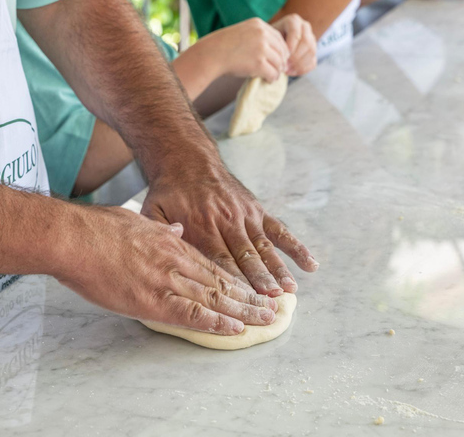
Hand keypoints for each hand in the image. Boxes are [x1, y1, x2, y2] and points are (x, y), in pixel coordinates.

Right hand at [54, 205, 279, 334]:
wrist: (73, 238)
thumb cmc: (95, 228)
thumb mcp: (134, 220)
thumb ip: (160, 229)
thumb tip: (177, 230)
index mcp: (169, 243)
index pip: (210, 264)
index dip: (234, 278)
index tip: (251, 287)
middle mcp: (175, 261)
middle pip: (220, 281)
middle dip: (248, 296)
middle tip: (272, 307)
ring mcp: (166, 280)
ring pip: (214, 297)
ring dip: (243, 310)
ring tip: (266, 319)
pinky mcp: (153, 300)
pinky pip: (193, 314)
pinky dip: (216, 322)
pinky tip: (235, 328)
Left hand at [141, 165, 318, 296]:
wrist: (188, 160)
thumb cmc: (169, 192)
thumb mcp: (153, 210)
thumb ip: (159, 233)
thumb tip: (163, 257)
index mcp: (200, 225)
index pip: (218, 260)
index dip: (231, 282)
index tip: (240, 302)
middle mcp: (225, 221)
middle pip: (245, 257)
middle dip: (258, 281)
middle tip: (270, 303)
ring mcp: (244, 215)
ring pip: (264, 247)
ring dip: (277, 269)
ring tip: (288, 291)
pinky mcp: (257, 210)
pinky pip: (279, 230)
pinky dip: (296, 247)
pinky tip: (310, 266)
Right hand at [209, 18, 289, 82]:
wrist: (210, 55)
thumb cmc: (223, 46)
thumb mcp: (242, 33)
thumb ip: (257, 36)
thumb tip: (273, 50)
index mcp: (259, 25)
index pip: (279, 38)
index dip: (281, 50)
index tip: (278, 58)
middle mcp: (262, 34)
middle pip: (282, 50)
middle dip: (281, 61)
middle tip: (277, 69)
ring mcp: (261, 48)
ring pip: (279, 63)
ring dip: (277, 71)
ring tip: (271, 76)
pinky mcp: (259, 63)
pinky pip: (273, 73)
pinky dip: (272, 78)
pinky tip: (267, 80)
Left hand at [271, 14, 317, 76]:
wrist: (270, 44)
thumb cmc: (266, 41)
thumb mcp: (267, 39)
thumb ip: (273, 44)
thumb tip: (282, 60)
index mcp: (293, 21)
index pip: (296, 34)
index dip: (290, 47)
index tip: (281, 57)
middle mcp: (304, 27)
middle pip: (307, 42)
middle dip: (295, 57)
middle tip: (284, 66)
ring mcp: (311, 38)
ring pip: (312, 52)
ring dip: (299, 64)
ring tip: (286, 70)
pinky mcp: (312, 51)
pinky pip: (313, 61)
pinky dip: (302, 69)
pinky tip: (290, 72)